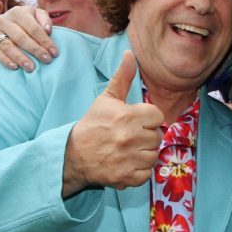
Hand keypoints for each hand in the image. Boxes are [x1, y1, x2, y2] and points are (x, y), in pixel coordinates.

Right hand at [0, 6, 56, 70]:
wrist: (11, 21)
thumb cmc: (29, 20)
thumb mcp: (38, 15)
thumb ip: (45, 20)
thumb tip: (48, 30)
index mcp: (17, 12)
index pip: (33, 28)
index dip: (44, 41)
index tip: (54, 52)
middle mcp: (3, 19)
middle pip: (20, 37)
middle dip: (35, 50)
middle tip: (46, 60)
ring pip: (7, 46)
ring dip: (20, 58)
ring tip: (31, 68)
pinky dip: (6, 61)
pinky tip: (15, 67)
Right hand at [62, 51, 162, 194]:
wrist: (73, 154)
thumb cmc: (93, 124)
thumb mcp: (107, 98)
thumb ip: (122, 77)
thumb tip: (130, 53)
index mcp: (128, 116)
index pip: (158, 116)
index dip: (148, 119)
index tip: (136, 121)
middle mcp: (130, 137)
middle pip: (158, 137)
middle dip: (146, 137)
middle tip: (130, 136)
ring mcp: (128, 159)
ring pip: (154, 156)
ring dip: (144, 154)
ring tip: (129, 150)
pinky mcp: (126, 177)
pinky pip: (146, 174)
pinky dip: (139, 171)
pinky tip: (127, 163)